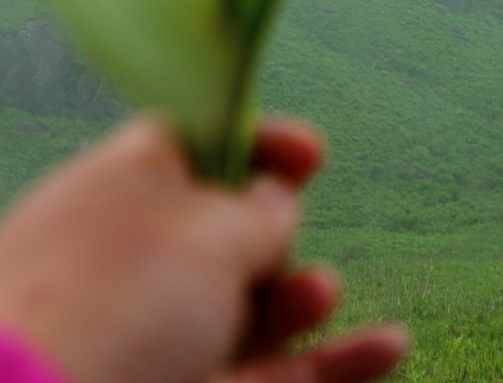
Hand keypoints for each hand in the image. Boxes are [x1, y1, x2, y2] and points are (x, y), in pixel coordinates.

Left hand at [0, 115, 407, 382]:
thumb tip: (273, 203)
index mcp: (112, 193)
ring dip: (299, 297)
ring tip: (314, 293)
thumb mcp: (199, 229)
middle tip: (277, 245)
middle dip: (275, 233)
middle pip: (225, 235)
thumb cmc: (114, 302)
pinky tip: (390, 345)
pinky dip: (335, 363)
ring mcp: (158, 343)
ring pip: (251, 311)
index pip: (189, 146)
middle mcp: (132, 266)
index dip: (253, 142)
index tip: (312, 154)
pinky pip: (274, 376)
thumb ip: (254, 211)